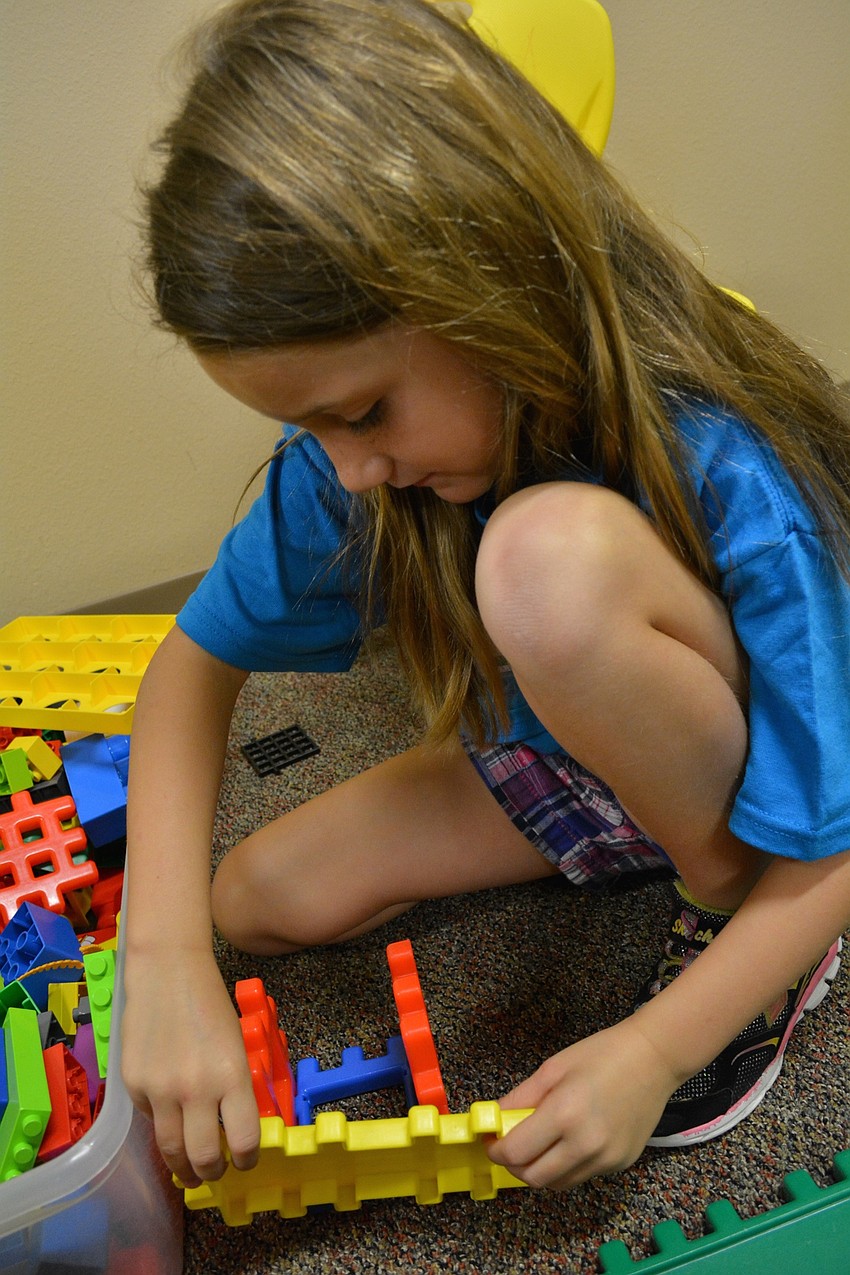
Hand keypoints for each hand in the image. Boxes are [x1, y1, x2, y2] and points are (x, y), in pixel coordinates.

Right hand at [121, 950, 259, 1186]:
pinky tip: (169, 1118)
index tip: (245, 1161)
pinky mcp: (133, 1085)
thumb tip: (232, 1124)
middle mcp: (195, 1088)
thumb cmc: (209, 1003)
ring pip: (170, 1149)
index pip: (244, 1139)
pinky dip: (161, 1124)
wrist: (168, 972)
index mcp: (231, 1075)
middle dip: (212, 1172)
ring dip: (182, 1168)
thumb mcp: (236, 1044)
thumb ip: (234, 1085)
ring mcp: (160, 1089)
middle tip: (215, 1174)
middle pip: (202, 1156)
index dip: (246, 1158)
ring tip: (190, 1173)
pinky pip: (149, 1119)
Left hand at [486, 1017, 677, 1188]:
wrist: (653, 1059)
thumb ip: (520, 1098)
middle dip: (515, 1166)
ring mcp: (606, 1159)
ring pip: (558, 1184)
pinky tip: (572, 1139)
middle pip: (534, 1178)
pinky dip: (567, 1165)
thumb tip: (494, 1118)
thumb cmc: (603, 1055)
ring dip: (541, 1169)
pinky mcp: (620, 1165)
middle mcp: (586, 1144)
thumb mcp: (553, 1068)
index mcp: (565, 1114)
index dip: (496, 1150)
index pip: (516, 1153)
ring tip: (542, 1142)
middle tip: (512, 1146)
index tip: (491, 1141)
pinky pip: (582, 1175)